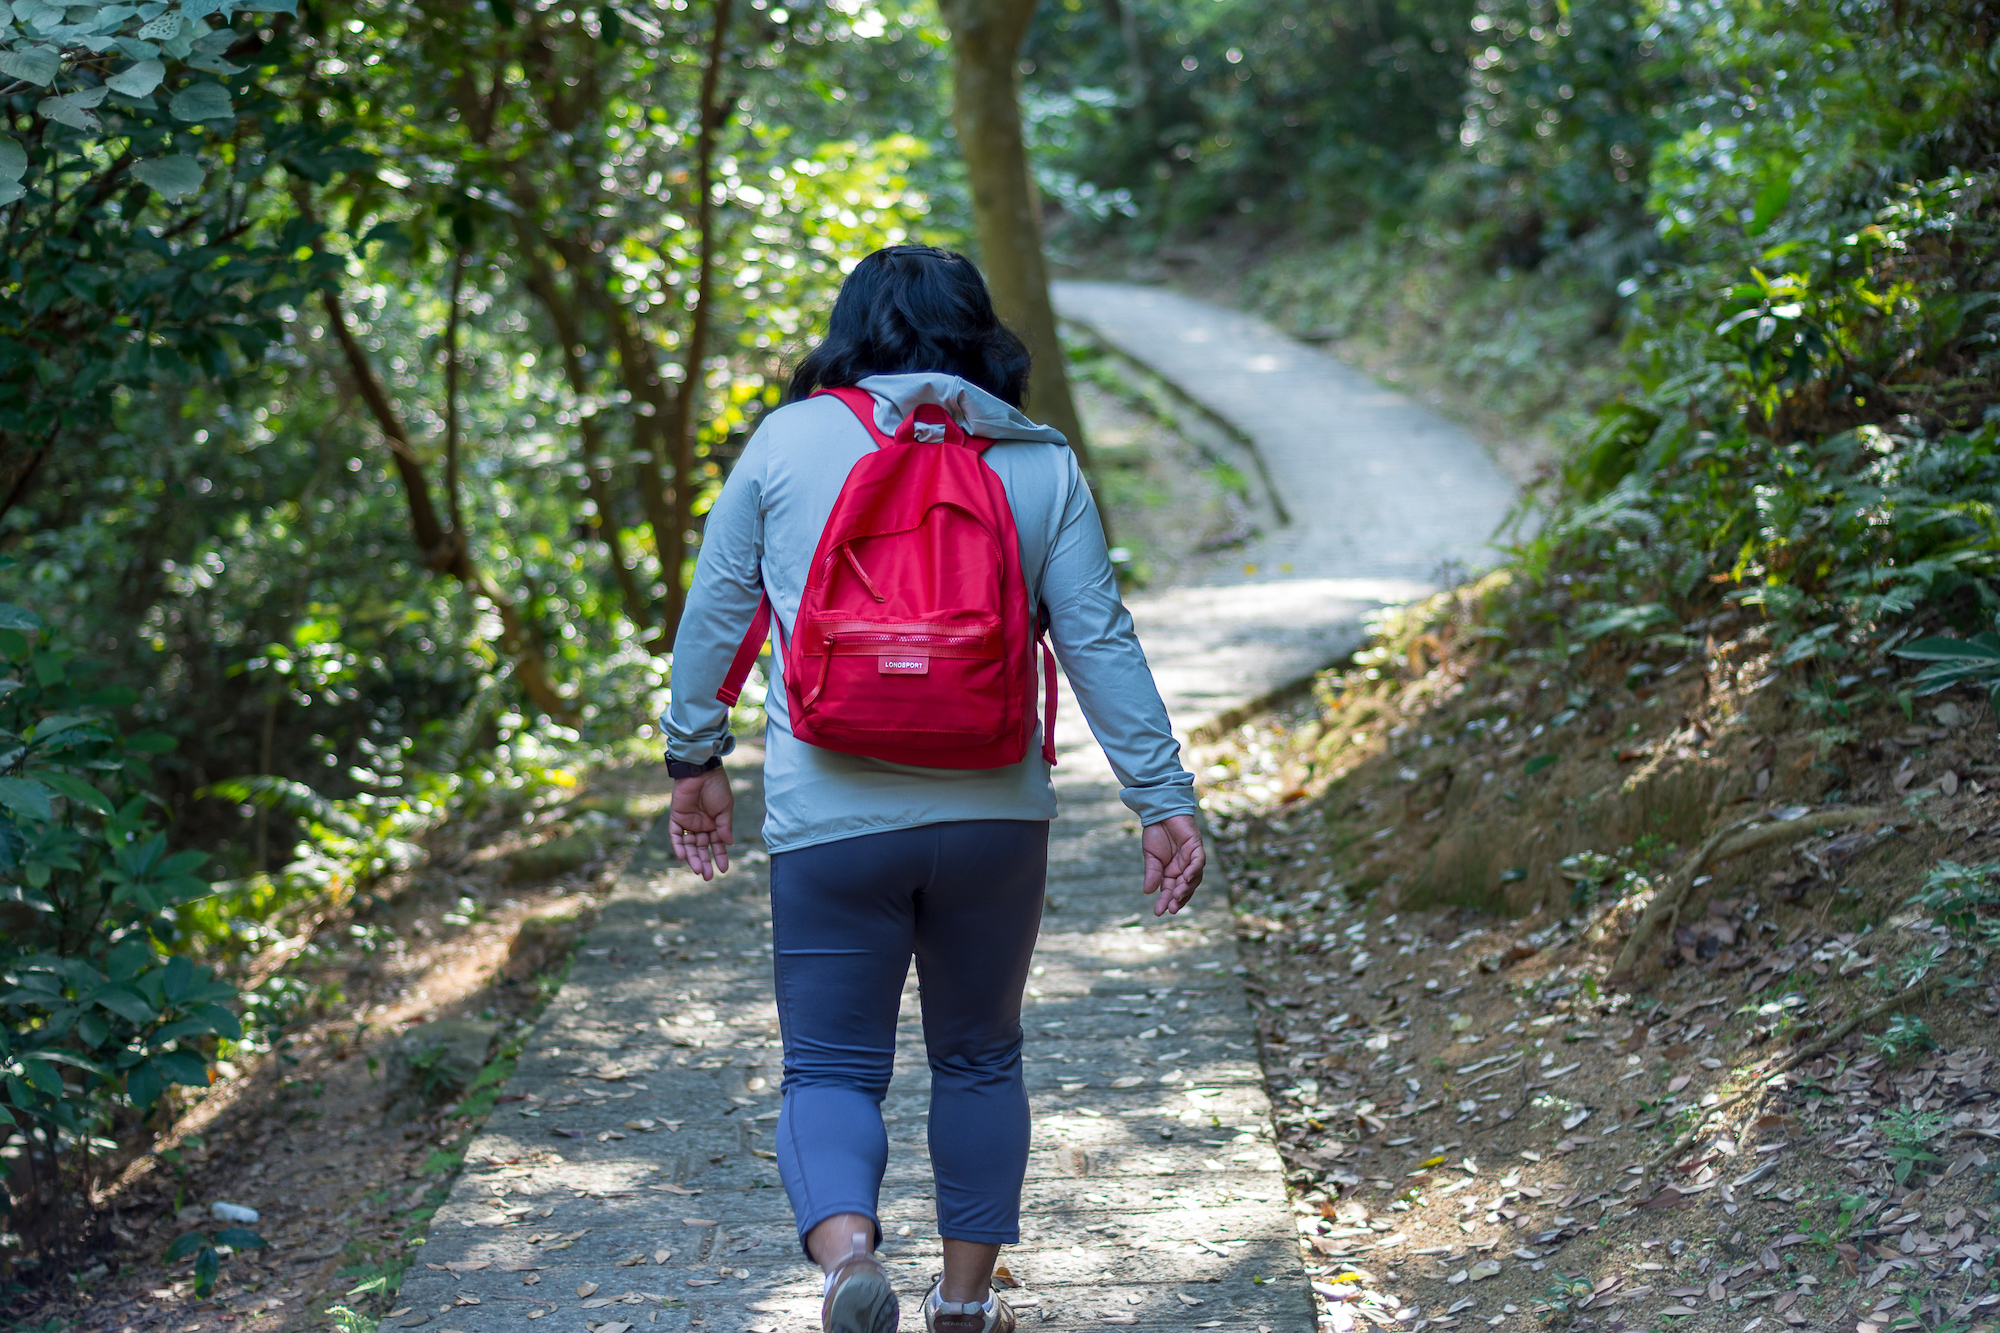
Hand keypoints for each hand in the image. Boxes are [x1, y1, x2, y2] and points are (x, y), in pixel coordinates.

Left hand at [668, 766, 733, 880]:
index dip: (720, 857)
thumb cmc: (717, 787)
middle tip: (707, 876)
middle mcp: (701, 825)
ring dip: (693, 858)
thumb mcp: (725, 809)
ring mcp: (688, 822)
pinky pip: (676, 835)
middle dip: (705, 862)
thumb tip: (729, 844)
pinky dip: (678, 846)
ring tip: (698, 870)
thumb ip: (725, 827)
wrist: (701, 771)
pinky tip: (683, 857)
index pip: (717, 845)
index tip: (724, 869)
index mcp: (715, 823)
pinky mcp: (676, 817)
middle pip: (702, 848)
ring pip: (689, 845)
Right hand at [1141, 813, 1204, 915]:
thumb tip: (1148, 892)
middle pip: (1184, 888)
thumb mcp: (1150, 857)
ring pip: (1194, 878)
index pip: (1170, 891)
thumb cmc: (1155, 833)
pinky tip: (1186, 878)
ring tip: (1178, 896)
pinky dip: (1194, 870)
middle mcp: (1183, 868)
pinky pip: (1199, 862)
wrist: (1160, 812)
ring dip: (1187, 888)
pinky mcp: (1197, 847)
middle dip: (1178, 899)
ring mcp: (1191, 858)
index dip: (1165, 901)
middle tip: (1172, 908)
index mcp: (1171, 872)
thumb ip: (1152, 873)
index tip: (1158, 912)